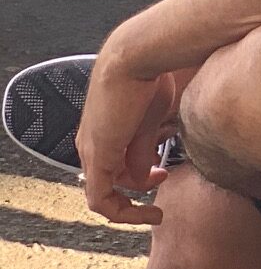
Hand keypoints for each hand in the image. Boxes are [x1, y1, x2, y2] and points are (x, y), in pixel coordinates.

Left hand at [75, 48, 179, 225]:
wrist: (137, 57)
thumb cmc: (149, 76)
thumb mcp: (150, 118)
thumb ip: (142, 148)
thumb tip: (143, 173)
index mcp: (103, 131)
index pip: (112, 166)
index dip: (138, 177)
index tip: (162, 173)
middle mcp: (90, 143)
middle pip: (107, 182)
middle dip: (137, 189)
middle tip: (162, 181)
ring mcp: (91, 150)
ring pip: (102, 194)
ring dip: (130, 203)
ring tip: (155, 203)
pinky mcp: (97, 156)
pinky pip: (100, 199)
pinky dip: (122, 211)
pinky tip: (146, 210)